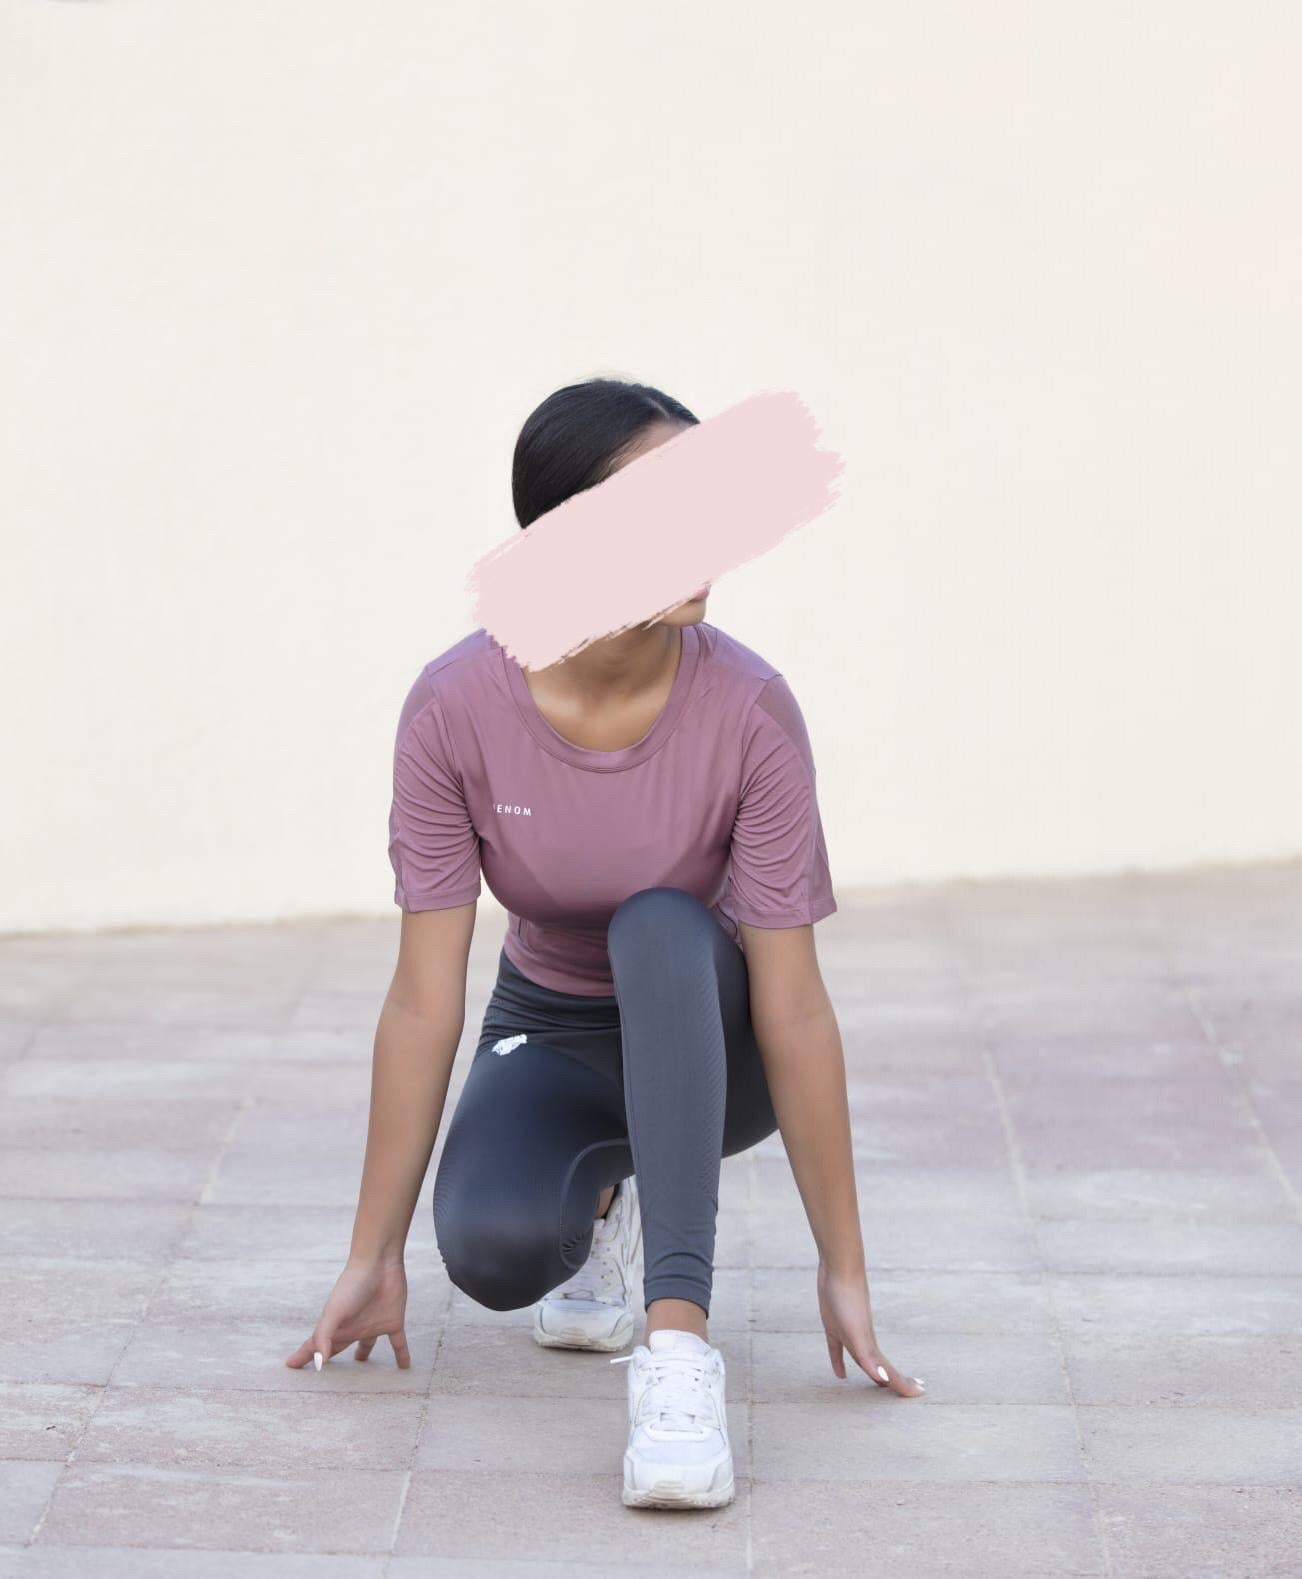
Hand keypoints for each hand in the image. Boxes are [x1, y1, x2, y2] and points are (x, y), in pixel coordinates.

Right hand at [286, 1258, 411, 1370]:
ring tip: (361, 1368)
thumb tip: (319, 1363)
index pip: (315, 1346)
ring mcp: (372, 1325)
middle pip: (339, 1347)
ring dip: (364, 1356)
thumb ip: (323, 1336)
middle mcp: (353, 1328)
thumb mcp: (334, 1312)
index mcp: (335, 1327)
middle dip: (330, 1358)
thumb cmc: (352, 1285)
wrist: (380, 1263)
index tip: (289, 1365)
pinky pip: (398, 1343)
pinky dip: (402, 1356)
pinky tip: (404, 1367)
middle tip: (324, 1374)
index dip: (303, 1357)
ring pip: (367, 1346)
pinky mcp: (393, 1322)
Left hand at [817, 1261, 924, 1395]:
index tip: (919, 1394)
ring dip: (870, 1373)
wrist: (839, 1266)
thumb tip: (882, 1378)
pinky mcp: (834, 1324)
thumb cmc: (847, 1299)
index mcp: (869, 1346)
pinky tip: (840, 1374)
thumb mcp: (855, 1331)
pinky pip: (838, 1350)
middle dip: (892, 1381)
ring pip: (863, 1360)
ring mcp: (850, 1332)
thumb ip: (868, 1356)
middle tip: (907, 1393)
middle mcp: (863, 1341)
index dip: (901, 1385)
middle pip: (880, 1368)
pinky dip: (839, 1363)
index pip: (888, 1373)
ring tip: (878, 1385)